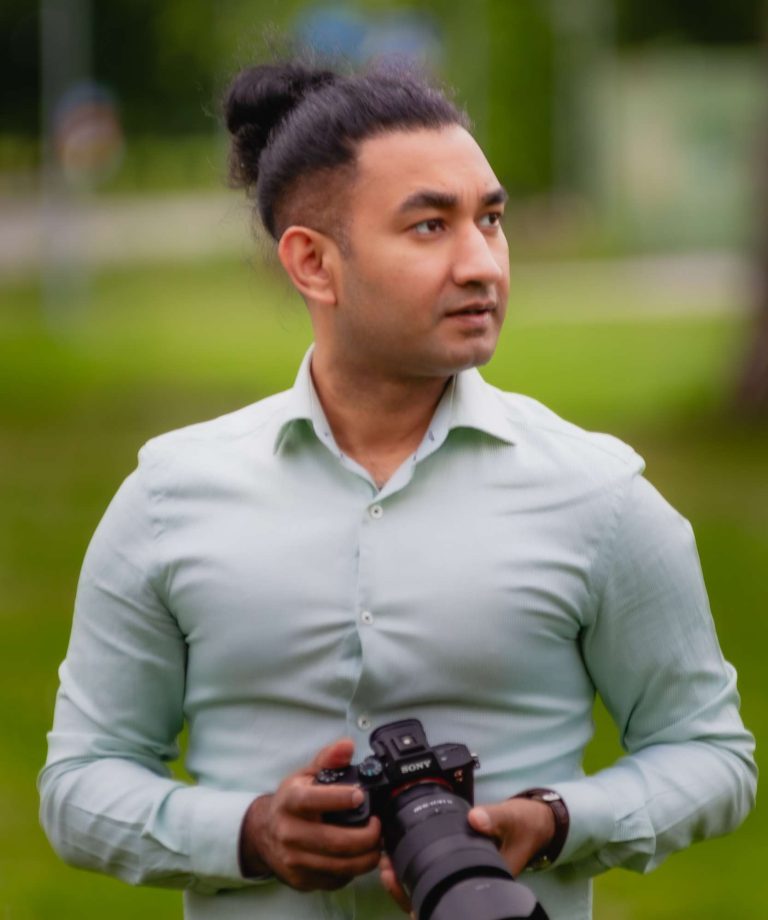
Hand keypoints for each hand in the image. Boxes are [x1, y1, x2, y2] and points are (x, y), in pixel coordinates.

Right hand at [239, 738, 381, 890]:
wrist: (263, 833)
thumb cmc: (290, 802)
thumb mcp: (305, 775)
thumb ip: (328, 759)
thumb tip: (347, 746)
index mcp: (290, 801)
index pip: (314, 800)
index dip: (340, 798)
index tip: (360, 795)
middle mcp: (289, 832)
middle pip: (335, 841)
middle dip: (366, 836)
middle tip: (378, 826)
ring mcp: (294, 860)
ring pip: (339, 865)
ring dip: (366, 857)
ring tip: (376, 844)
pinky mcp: (301, 880)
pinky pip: (335, 879)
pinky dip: (353, 870)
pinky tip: (359, 857)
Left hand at [378, 797, 554, 913]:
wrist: (536, 824)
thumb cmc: (525, 826)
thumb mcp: (512, 819)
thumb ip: (495, 818)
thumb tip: (475, 819)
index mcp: (483, 882)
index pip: (447, 902)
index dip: (420, 900)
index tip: (399, 882)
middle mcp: (471, 886)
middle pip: (433, 903)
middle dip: (405, 892)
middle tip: (386, 869)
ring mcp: (464, 878)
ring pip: (431, 892)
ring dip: (407, 883)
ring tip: (387, 863)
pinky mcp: (460, 867)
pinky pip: (435, 877)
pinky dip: (417, 871)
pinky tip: (401, 857)